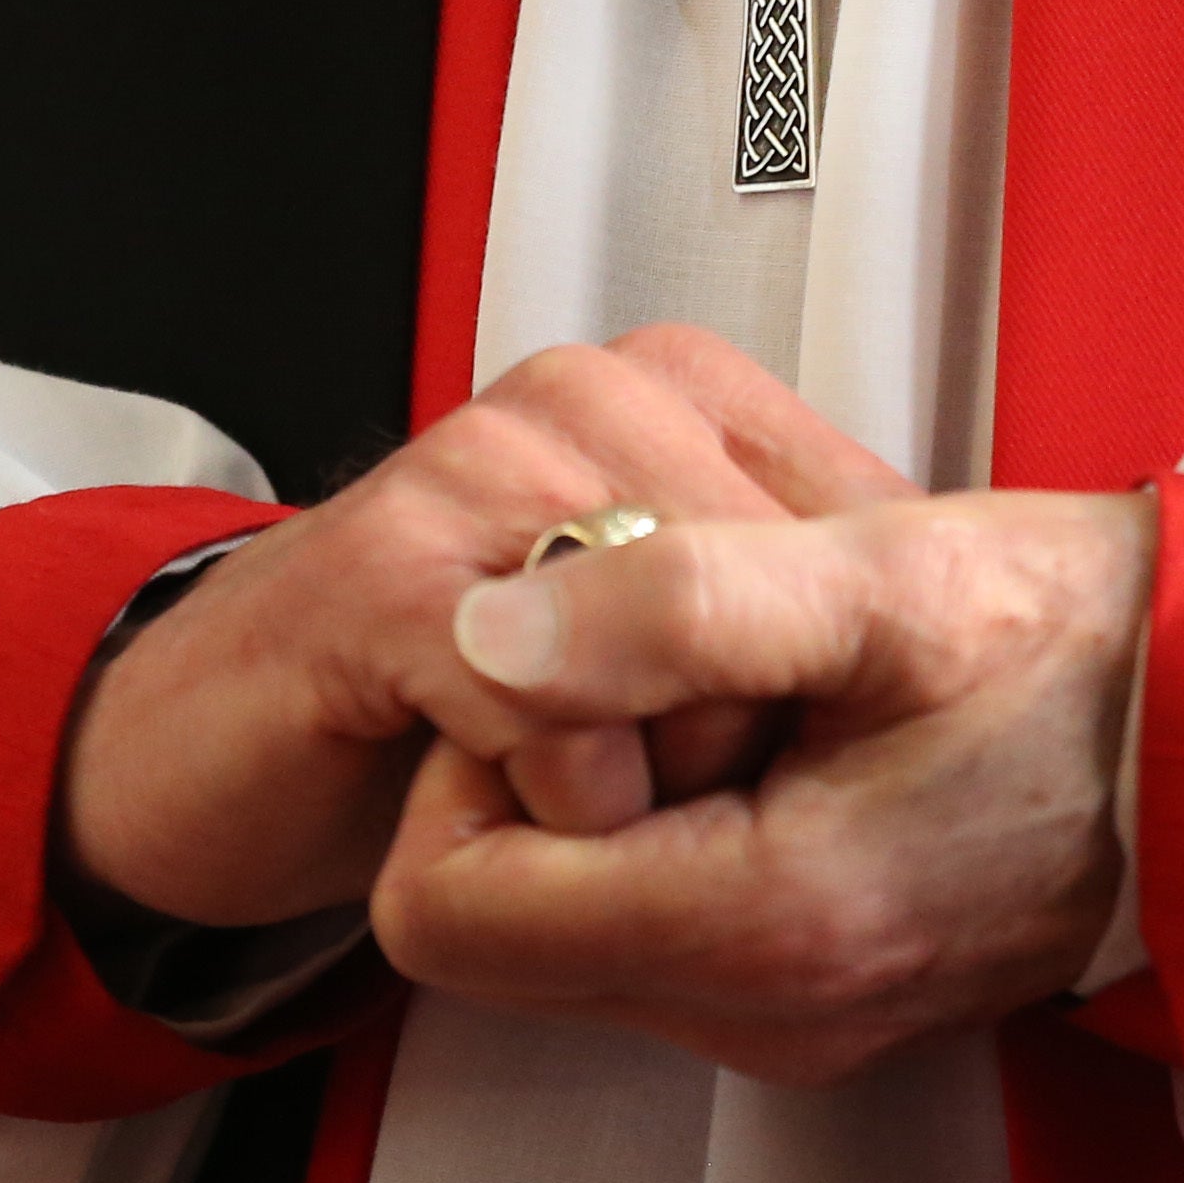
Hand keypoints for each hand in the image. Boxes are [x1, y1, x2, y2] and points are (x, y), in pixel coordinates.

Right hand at [58, 328, 914, 929]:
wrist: (231, 737)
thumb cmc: (458, 690)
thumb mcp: (674, 627)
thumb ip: (792, 597)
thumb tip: (952, 626)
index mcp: (675, 388)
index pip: (861, 530)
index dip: (835, 677)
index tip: (755, 737)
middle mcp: (585, 398)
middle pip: (786, 594)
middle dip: (750, 729)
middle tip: (653, 778)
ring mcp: (482, 463)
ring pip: (684, 650)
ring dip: (652, 771)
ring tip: (578, 785)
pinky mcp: (391, 571)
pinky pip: (551, 705)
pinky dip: (557, 794)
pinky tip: (504, 794)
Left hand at [369, 487, 1152, 1085]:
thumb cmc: (1100, 649)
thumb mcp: (882, 576)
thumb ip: (672, 601)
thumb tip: (492, 626)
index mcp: (770, 925)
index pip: (441, 910)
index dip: (470, 760)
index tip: (571, 660)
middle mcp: (770, 1009)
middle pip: (496, 924)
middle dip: (539, 772)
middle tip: (663, 660)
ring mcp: (798, 1014)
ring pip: (577, 922)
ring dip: (616, 789)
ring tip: (744, 682)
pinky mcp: (827, 983)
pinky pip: (668, 919)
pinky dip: (684, 816)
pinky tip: (783, 724)